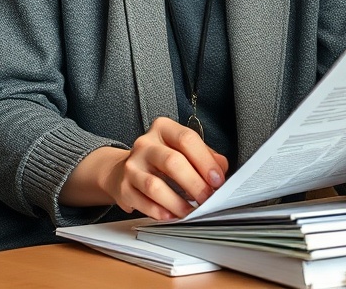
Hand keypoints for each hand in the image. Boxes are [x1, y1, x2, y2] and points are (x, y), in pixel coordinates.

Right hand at [62, 116, 228, 219]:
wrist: (124, 169)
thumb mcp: (184, 150)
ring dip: (177, 203)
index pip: (186, 139)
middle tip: (207, 199)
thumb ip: (205, 156)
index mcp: (163, 128)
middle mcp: (145, 143)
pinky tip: (172, 217)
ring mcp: (132, 165)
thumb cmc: (162, 160)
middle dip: (194, 184)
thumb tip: (221, 171)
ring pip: (154, 185)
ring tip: (191, 212)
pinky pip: (143, 202)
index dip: (205, 161)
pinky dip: (160, 212)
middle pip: (172, 162)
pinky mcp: (123, 187)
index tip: (217, 180)